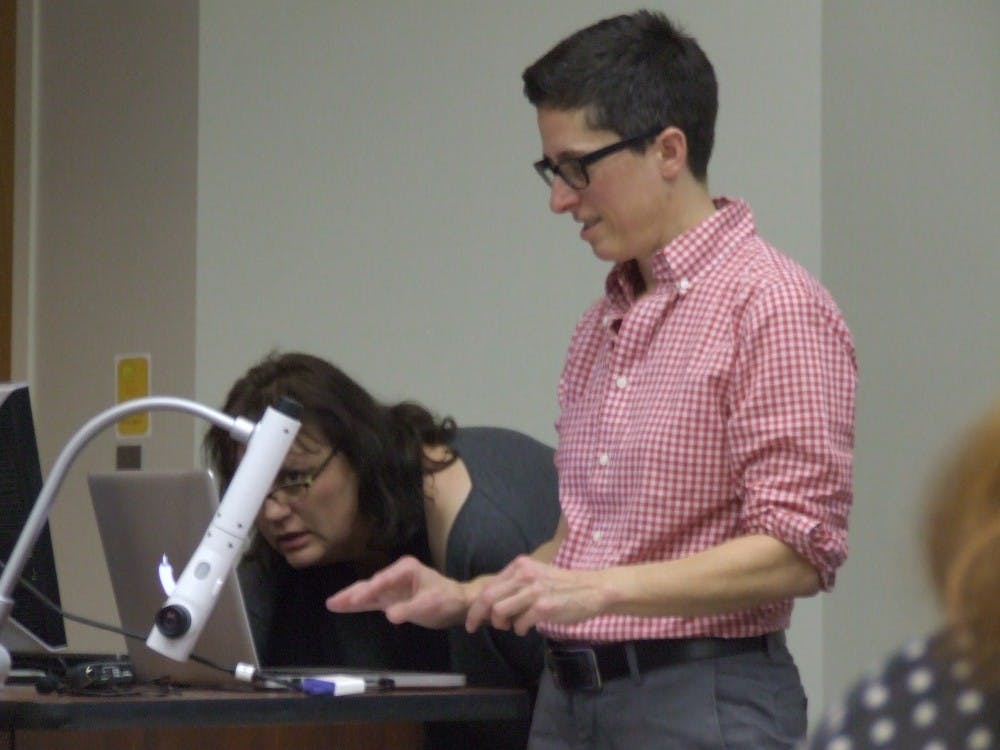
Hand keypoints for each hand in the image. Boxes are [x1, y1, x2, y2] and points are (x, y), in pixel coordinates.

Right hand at [325, 555, 469, 628]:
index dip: (369, 590)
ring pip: (367, 592)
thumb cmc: (446, 600)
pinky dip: (358, 604)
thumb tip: (389, 614)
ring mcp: (392, 586)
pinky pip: (371, 601)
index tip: (355, 599)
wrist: (457, 603)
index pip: (383, 580)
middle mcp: (396, 574)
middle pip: (370, 584)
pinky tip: (343, 606)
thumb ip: (410, 609)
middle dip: (352, 593)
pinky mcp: (390, 597)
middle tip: (333, 602)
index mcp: (406, 569)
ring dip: (350, 598)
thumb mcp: (431, 605)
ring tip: (331, 604)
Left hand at [466, 555, 607, 635]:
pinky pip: (520, 623)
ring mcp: (534, 590)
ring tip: (512, 626)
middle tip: (474, 628)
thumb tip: (492, 604)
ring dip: (502, 623)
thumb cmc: (563, 586)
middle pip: (488, 598)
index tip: (472, 619)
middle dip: (477, 616)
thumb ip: (516, 585)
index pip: (489, 586)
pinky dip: (520, 629)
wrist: (593, 589)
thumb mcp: (536, 576)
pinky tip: (527, 628)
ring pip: (500, 611)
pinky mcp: (544, 606)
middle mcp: (525, 575)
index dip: (476, 605)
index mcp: (520, 566)